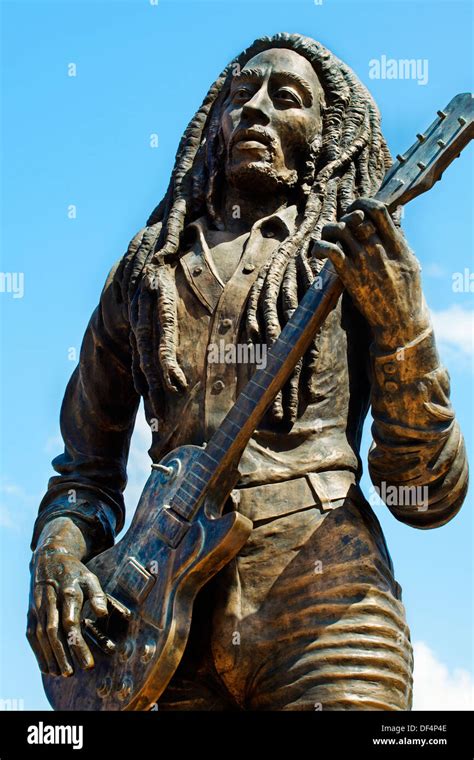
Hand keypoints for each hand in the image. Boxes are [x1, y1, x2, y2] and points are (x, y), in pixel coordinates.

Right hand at [26, 537, 107, 676]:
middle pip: (54, 632)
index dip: (79, 645)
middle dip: (63, 655)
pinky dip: (38, 652)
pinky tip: (46, 668)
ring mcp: (38, 607)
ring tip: (62, 674)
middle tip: (72, 674)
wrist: (49, 559)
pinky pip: (32, 635)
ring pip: (42, 636)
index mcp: (68, 593)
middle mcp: (50, 601)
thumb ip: (98, 596)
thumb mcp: (90, 578)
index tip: (89, 664)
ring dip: (50, 657)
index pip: (72, 623)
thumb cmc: (75, 573)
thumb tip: (103, 614)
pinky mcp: (31, 612)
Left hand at [313, 198, 429, 350]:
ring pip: (339, 230)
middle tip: (342, 227)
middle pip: (355, 217)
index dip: (362, 203)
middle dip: (345, 217)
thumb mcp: (411, 262)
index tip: (356, 209)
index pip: (378, 209)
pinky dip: (319, 246)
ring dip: (329, 230)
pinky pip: (330, 251)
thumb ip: (398, 241)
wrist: (401, 321)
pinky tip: (317, 253)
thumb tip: (390, 220)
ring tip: (327, 238)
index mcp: (396, 244)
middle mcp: (379, 248)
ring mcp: (364, 261)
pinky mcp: (350, 275)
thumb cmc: (407, 293)